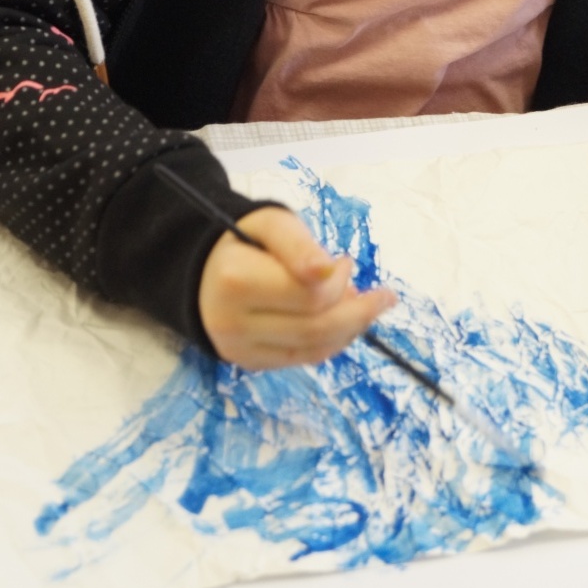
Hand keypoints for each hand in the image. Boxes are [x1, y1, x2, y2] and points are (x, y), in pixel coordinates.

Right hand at [198, 206, 396, 369]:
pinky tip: (345, 323)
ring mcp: (239, 349)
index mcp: (235, 280)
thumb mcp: (272, 224)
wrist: (208, 272)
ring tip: (364, 306)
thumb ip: (299, 244)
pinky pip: (302, 359)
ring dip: (351, 329)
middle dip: (357, 311)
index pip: (309, 293)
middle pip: (315, 327)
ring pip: (313, 349)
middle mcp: (231, 322)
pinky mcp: (250, 363)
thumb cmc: (248, 242)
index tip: (345, 261)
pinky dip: (333, 342)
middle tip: (378, 295)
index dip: (339, 279)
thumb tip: (329, 270)